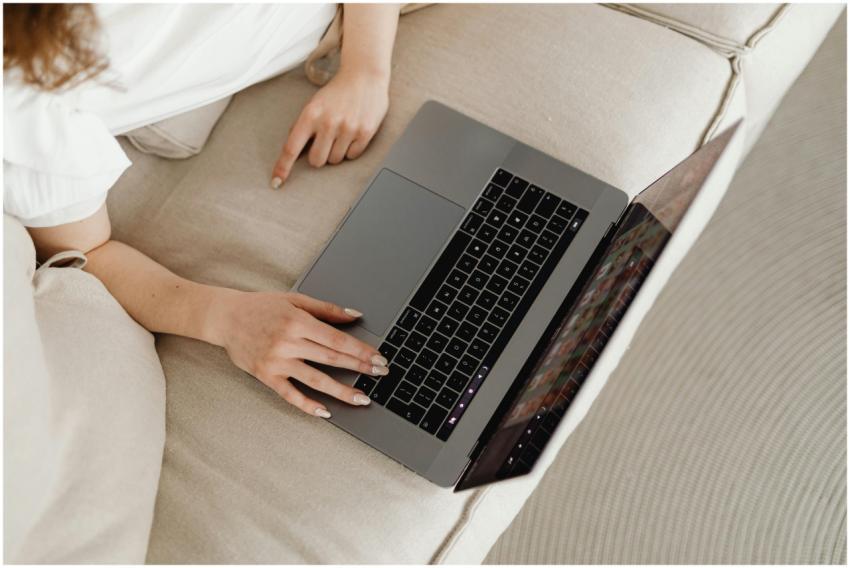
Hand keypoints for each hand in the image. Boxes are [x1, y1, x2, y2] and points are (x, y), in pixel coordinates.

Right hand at [211, 290, 387, 417]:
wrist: (225, 317)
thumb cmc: (261, 307)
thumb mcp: (295, 300)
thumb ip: (327, 309)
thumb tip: (356, 315)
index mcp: (298, 321)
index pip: (337, 339)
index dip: (360, 350)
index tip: (378, 358)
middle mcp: (288, 342)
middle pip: (331, 358)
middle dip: (359, 368)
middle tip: (380, 375)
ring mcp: (277, 361)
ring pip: (315, 379)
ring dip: (341, 391)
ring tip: (362, 399)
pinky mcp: (266, 375)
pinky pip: (290, 394)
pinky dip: (307, 405)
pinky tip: (325, 412)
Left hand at [271, 67, 389, 187]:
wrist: (365, 75)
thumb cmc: (338, 92)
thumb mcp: (314, 103)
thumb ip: (303, 125)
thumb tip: (295, 150)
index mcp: (311, 114)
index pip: (291, 147)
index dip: (283, 167)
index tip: (276, 182)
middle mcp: (328, 122)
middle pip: (316, 161)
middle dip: (320, 156)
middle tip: (325, 143)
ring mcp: (348, 128)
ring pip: (335, 160)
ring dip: (336, 152)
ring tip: (341, 133)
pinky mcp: (365, 132)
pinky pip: (353, 155)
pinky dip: (351, 149)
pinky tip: (353, 133)